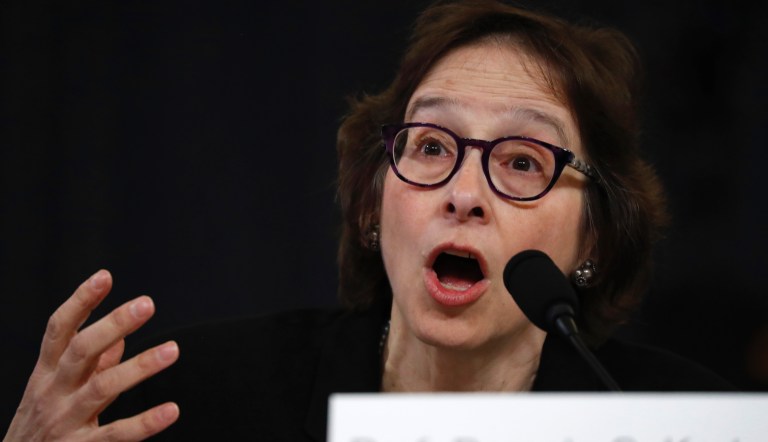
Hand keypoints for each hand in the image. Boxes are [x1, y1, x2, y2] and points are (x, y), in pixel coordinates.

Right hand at [4, 270, 179, 440]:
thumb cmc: (40, 430)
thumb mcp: (54, 392)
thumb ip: (88, 366)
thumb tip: (120, 339)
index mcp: (46, 374)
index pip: (59, 330)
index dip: (80, 301)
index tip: (105, 276)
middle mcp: (52, 393)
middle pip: (81, 351)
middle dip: (113, 324)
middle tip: (147, 304)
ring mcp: (64, 422)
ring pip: (102, 387)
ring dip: (140, 367)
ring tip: (172, 349)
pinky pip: (115, 434)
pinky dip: (145, 422)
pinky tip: (171, 410)